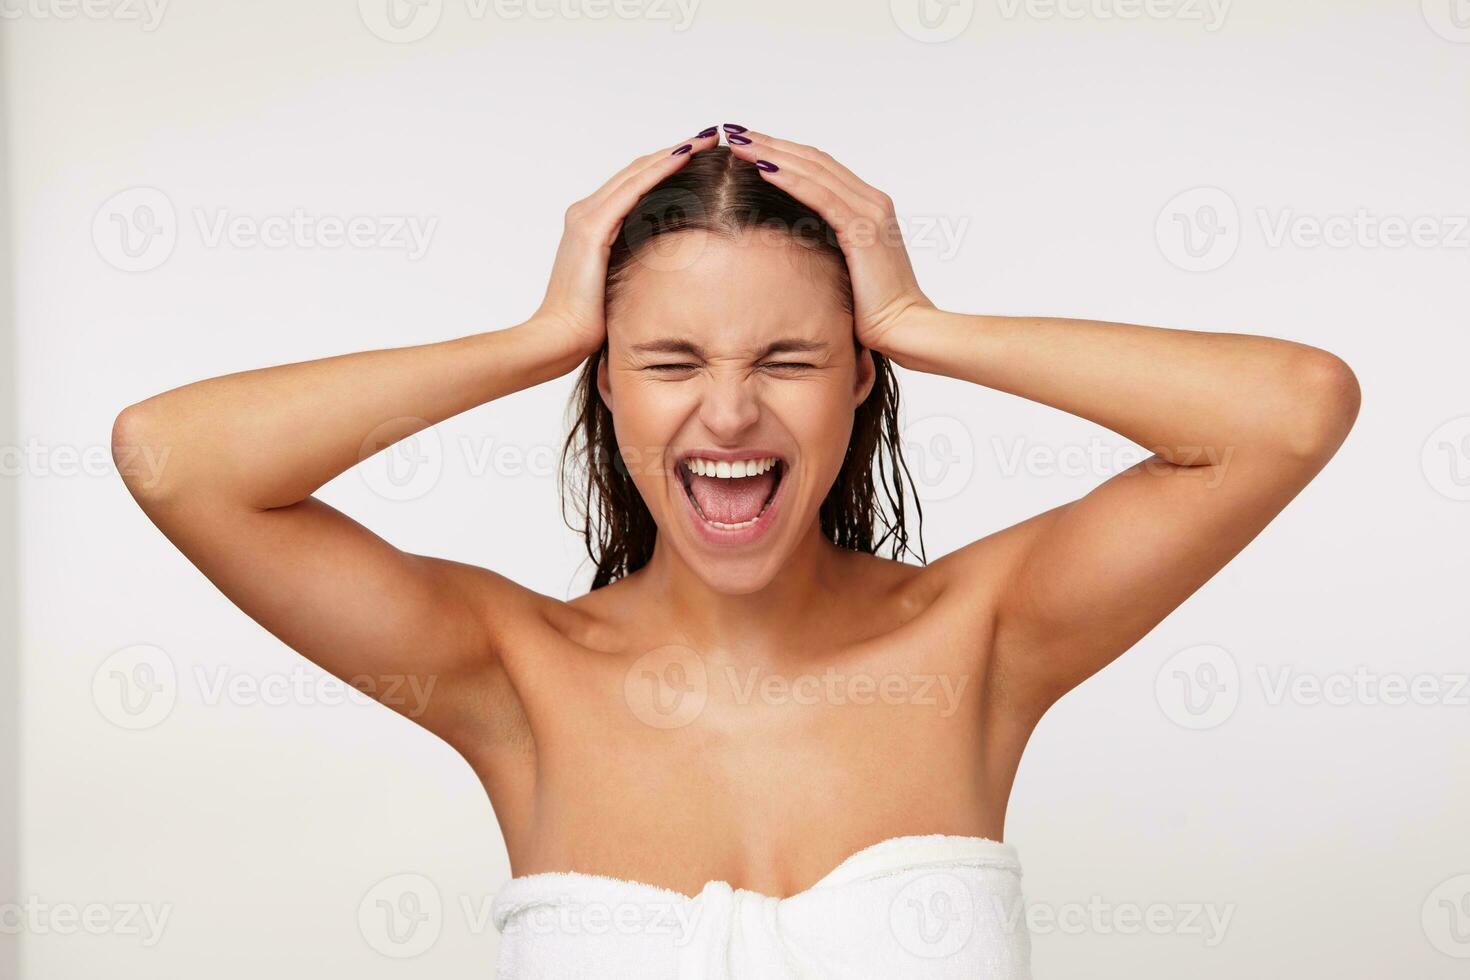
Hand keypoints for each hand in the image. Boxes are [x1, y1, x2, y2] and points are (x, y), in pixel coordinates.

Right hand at [534, 127, 721, 360]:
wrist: (559, 338)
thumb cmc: (590, 323)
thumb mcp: (620, 284)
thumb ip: (637, 264)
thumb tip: (671, 267)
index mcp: (592, 224)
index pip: (635, 184)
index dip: (667, 165)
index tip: (701, 155)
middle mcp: (586, 212)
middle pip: (638, 170)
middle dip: (676, 151)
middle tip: (710, 136)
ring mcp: (587, 217)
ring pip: (637, 173)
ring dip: (673, 153)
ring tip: (705, 139)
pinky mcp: (591, 229)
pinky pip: (633, 190)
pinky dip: (660, 171)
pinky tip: (685, 157)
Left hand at [724, 129, 934, 352]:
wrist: (905, 329)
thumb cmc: (875, 310)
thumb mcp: (847, 271)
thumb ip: (828, 249)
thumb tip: (795, 249)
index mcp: (868, 207)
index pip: (820, 168)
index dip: (784, 152)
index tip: (750, 145)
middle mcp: (871, 201)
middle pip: (814, 160)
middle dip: (772, 143)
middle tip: (736, 132)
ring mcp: (869, 212)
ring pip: (814, 170)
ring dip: (774, 153)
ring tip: (740, 142)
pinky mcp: (863, 230)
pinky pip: (821, 196)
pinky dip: (791, 179)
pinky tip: (762, 168)